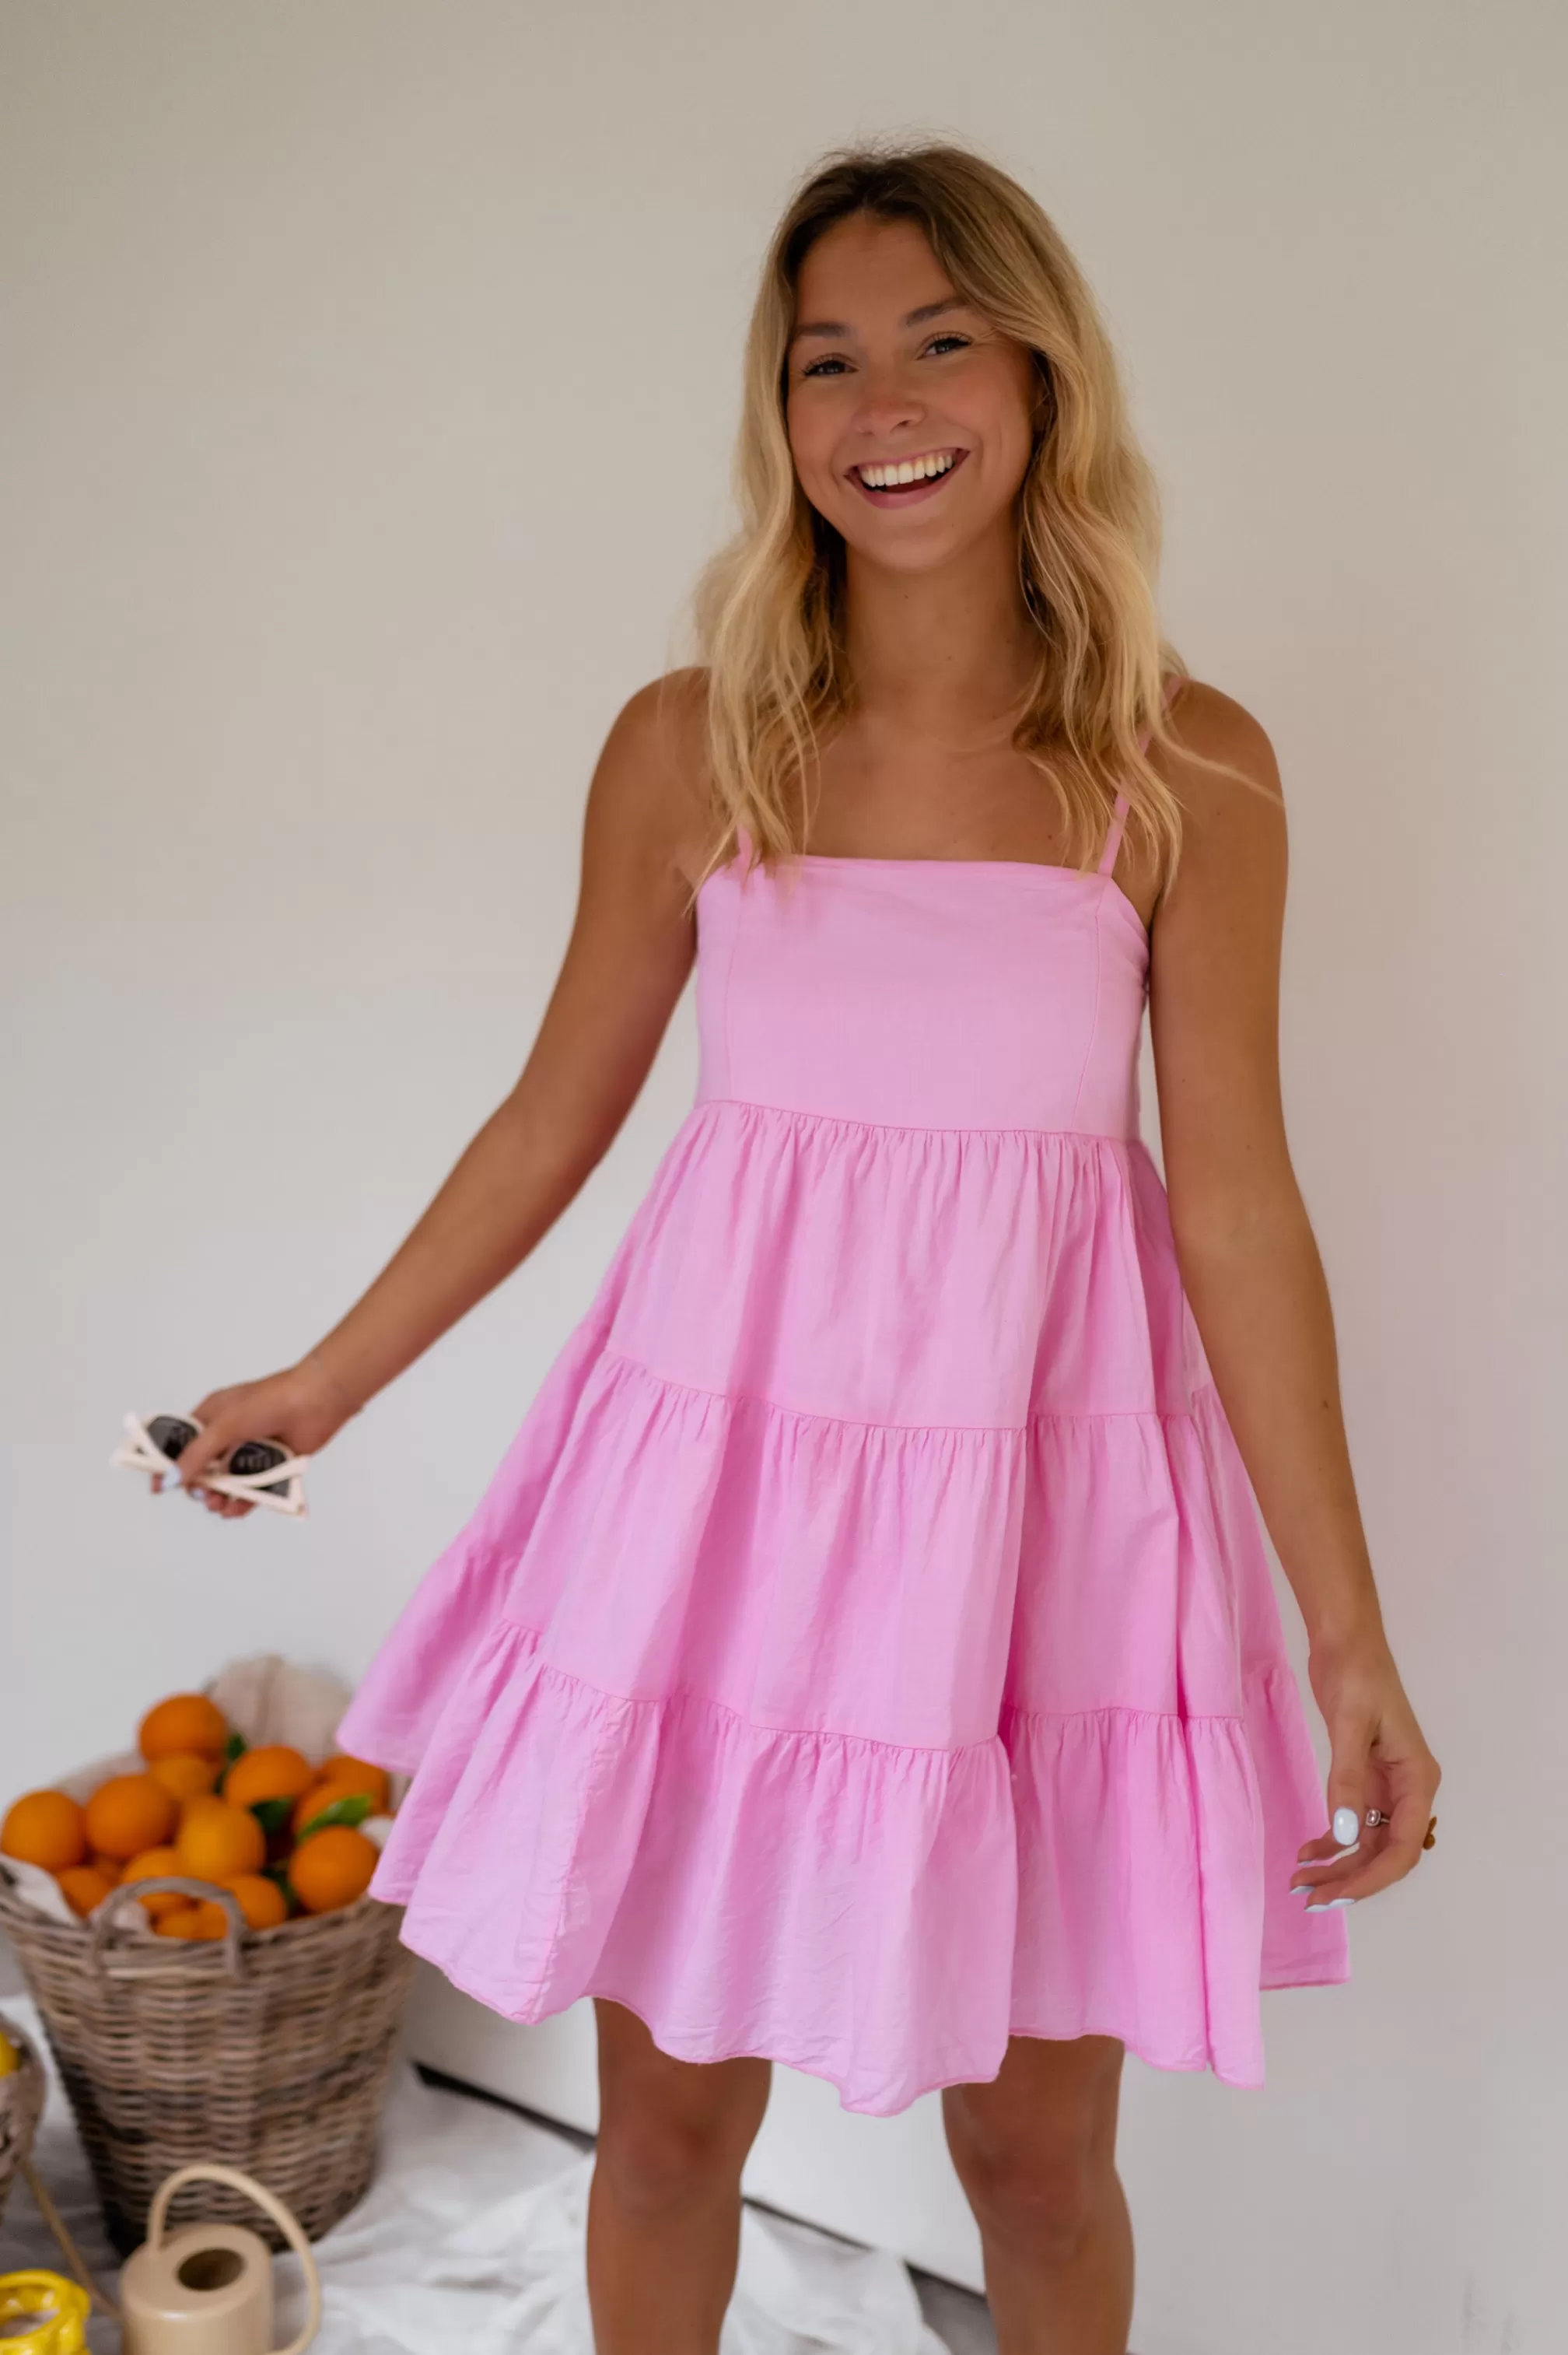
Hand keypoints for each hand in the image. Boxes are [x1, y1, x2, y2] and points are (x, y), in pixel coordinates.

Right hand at [155, 1353, 361, 1520]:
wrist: (317, 1401)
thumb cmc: (268, 1402)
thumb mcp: (224, 1426)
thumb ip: (196, 1455)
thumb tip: (169, 1480)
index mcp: (210, 1417)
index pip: (179, 1443)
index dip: (166, 1464)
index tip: (158, 1487)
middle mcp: (227, 1436)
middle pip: (201, 1470)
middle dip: (197, 1487)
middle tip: (202, 1495)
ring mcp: (249, 1452)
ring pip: (225, 1484)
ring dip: (218, 1499)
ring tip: (219, 1506)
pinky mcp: (270, 1466)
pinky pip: (250, 1492)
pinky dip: (241, 1503)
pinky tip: (235, 1510)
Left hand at [1289, 1625, 1440, 1907]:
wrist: (1345, 1640)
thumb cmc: (1356, 1674)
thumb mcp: (1350, 1726)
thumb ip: (1347, 1781)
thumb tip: (1347, 1836)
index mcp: (1418, 1780)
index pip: (1402, 1848)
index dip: (1371, 1879)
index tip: (1335, 1896)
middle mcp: (1409, 1789)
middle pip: (1386, 1853)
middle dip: (1350, 1879)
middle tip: (1309, 1897)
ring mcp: (1387, 1785)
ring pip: (1369, 1842)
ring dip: (1339, 1865)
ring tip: (1301, 1882)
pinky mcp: (1365, 1776)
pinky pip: (1355, 1821)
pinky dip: (1333, 1840)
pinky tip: (1308, 1852)